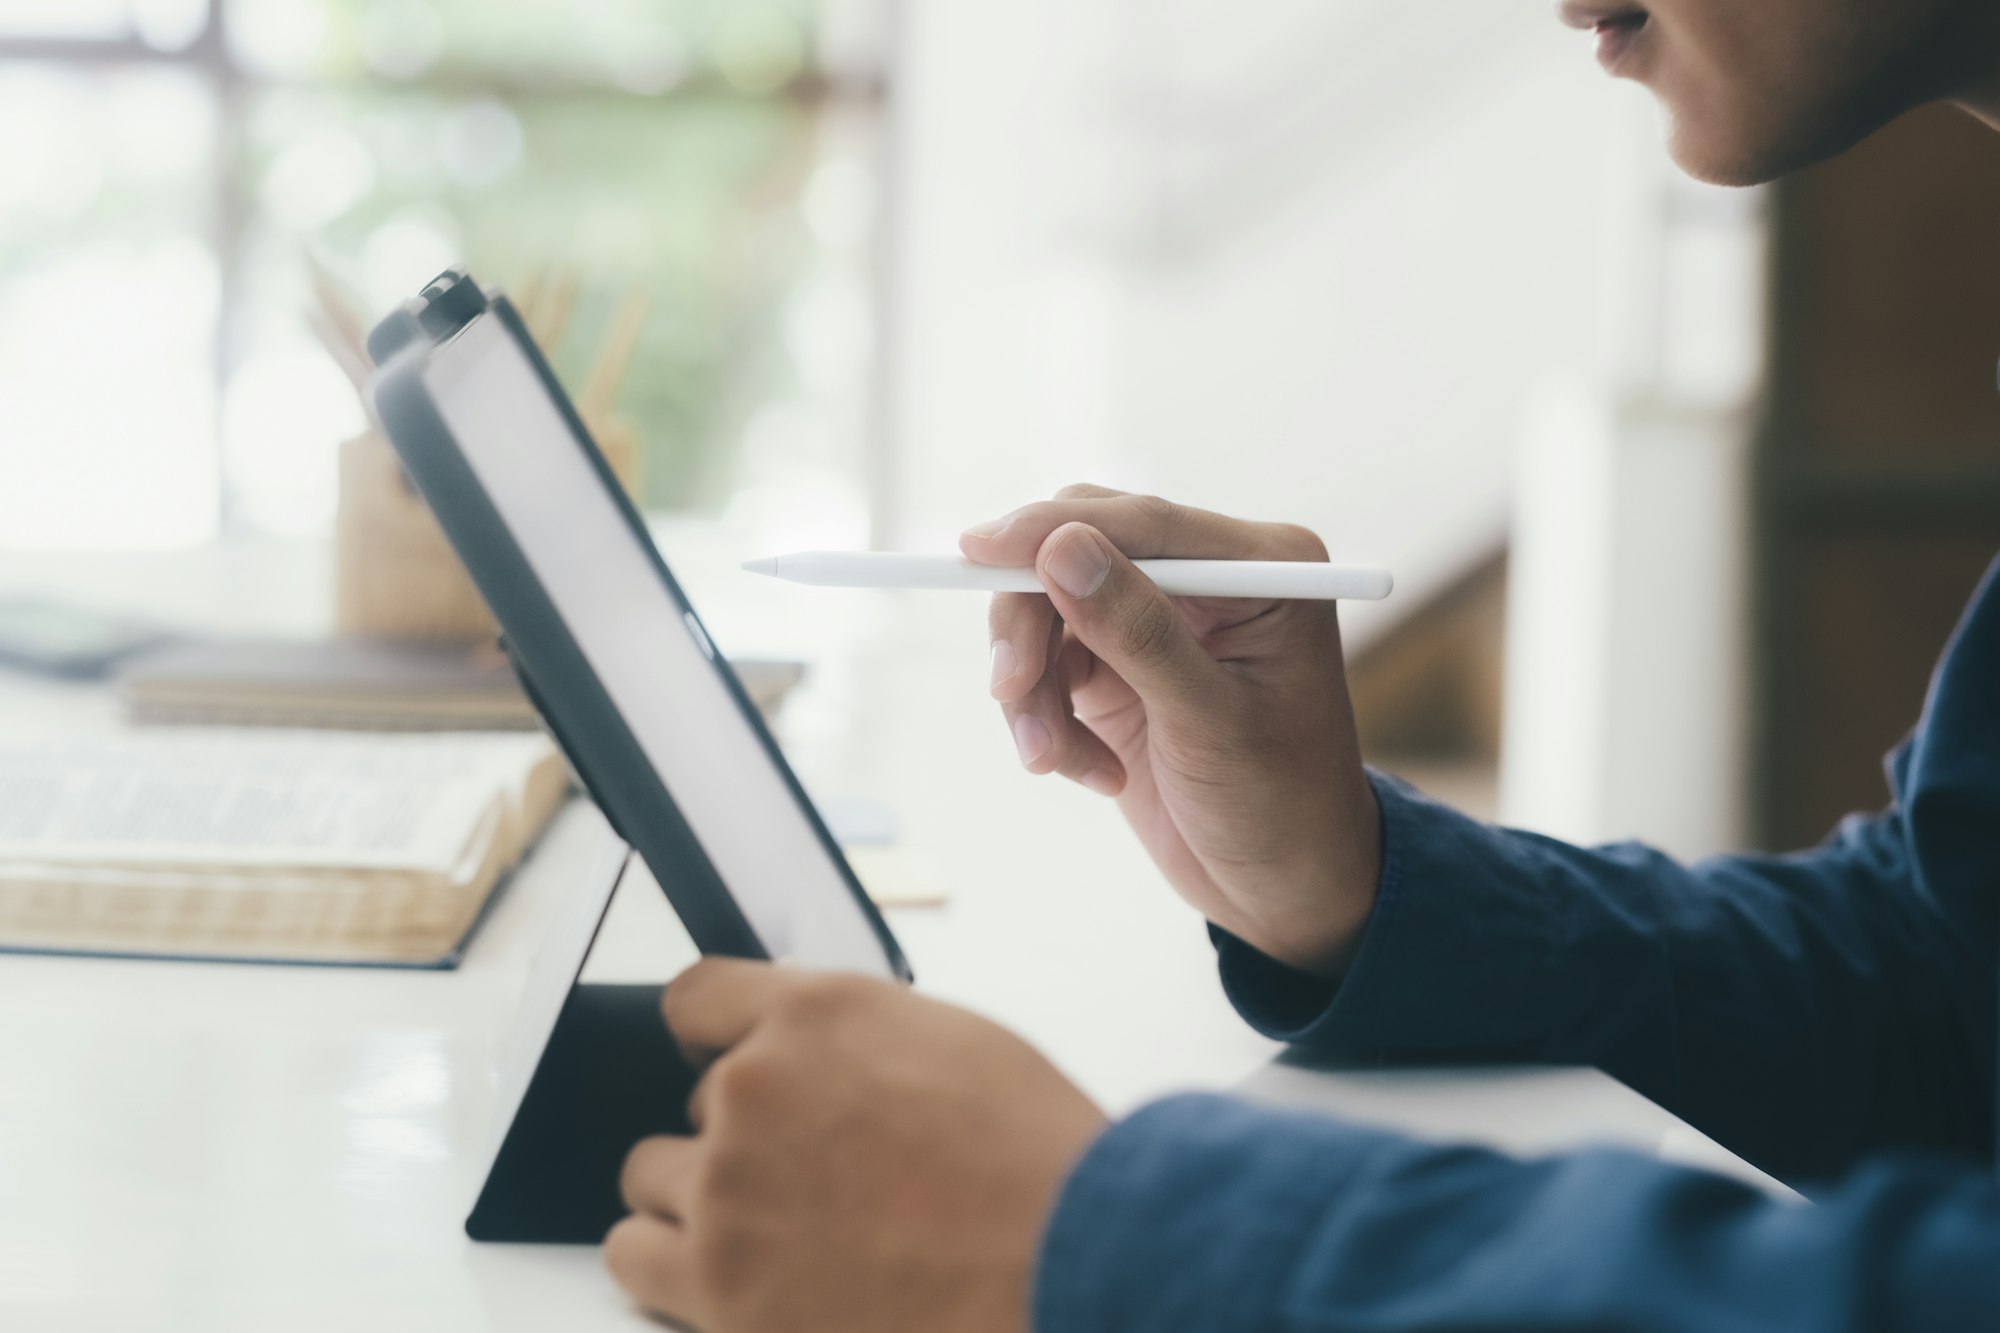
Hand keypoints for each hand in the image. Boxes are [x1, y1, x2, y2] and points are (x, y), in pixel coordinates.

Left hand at [605, 960, 1106, 1332]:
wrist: (1063, 1257)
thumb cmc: (1035, 1159)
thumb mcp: (951, 1042)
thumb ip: (857, 1040)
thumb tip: (820, 1059)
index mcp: (815, 1012)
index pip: (697, 997)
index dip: (714, 1034)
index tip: (719, 1057)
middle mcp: (754, 1087)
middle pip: (695, 1104)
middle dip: (744, 1136)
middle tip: (813, 1176)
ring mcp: (727, 1188)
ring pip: (650, 1178)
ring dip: (699, 1199)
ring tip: (768, 1230)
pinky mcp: (717, 1285)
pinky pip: (633, 1256)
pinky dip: (671, 1265)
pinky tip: (732, 1273)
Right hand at [964, 485, 1381, 977]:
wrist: (1282, 889)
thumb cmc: (1279, 808)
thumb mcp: (1210, 723)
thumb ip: (1138, 632)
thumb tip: (1061, 548)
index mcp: (1263, 569)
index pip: (1142, 522)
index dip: (1052, 530)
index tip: (977, 551)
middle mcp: (1212, 579)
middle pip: (1078, 550)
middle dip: (1033, 620)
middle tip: (1010, 689)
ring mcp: (1162, 620)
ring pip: (1049, 610)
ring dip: (1035, 688)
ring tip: (1052, 760)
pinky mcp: (1122, 664)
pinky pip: (1049, 665)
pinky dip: (1048, 719)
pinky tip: (1091, 771)